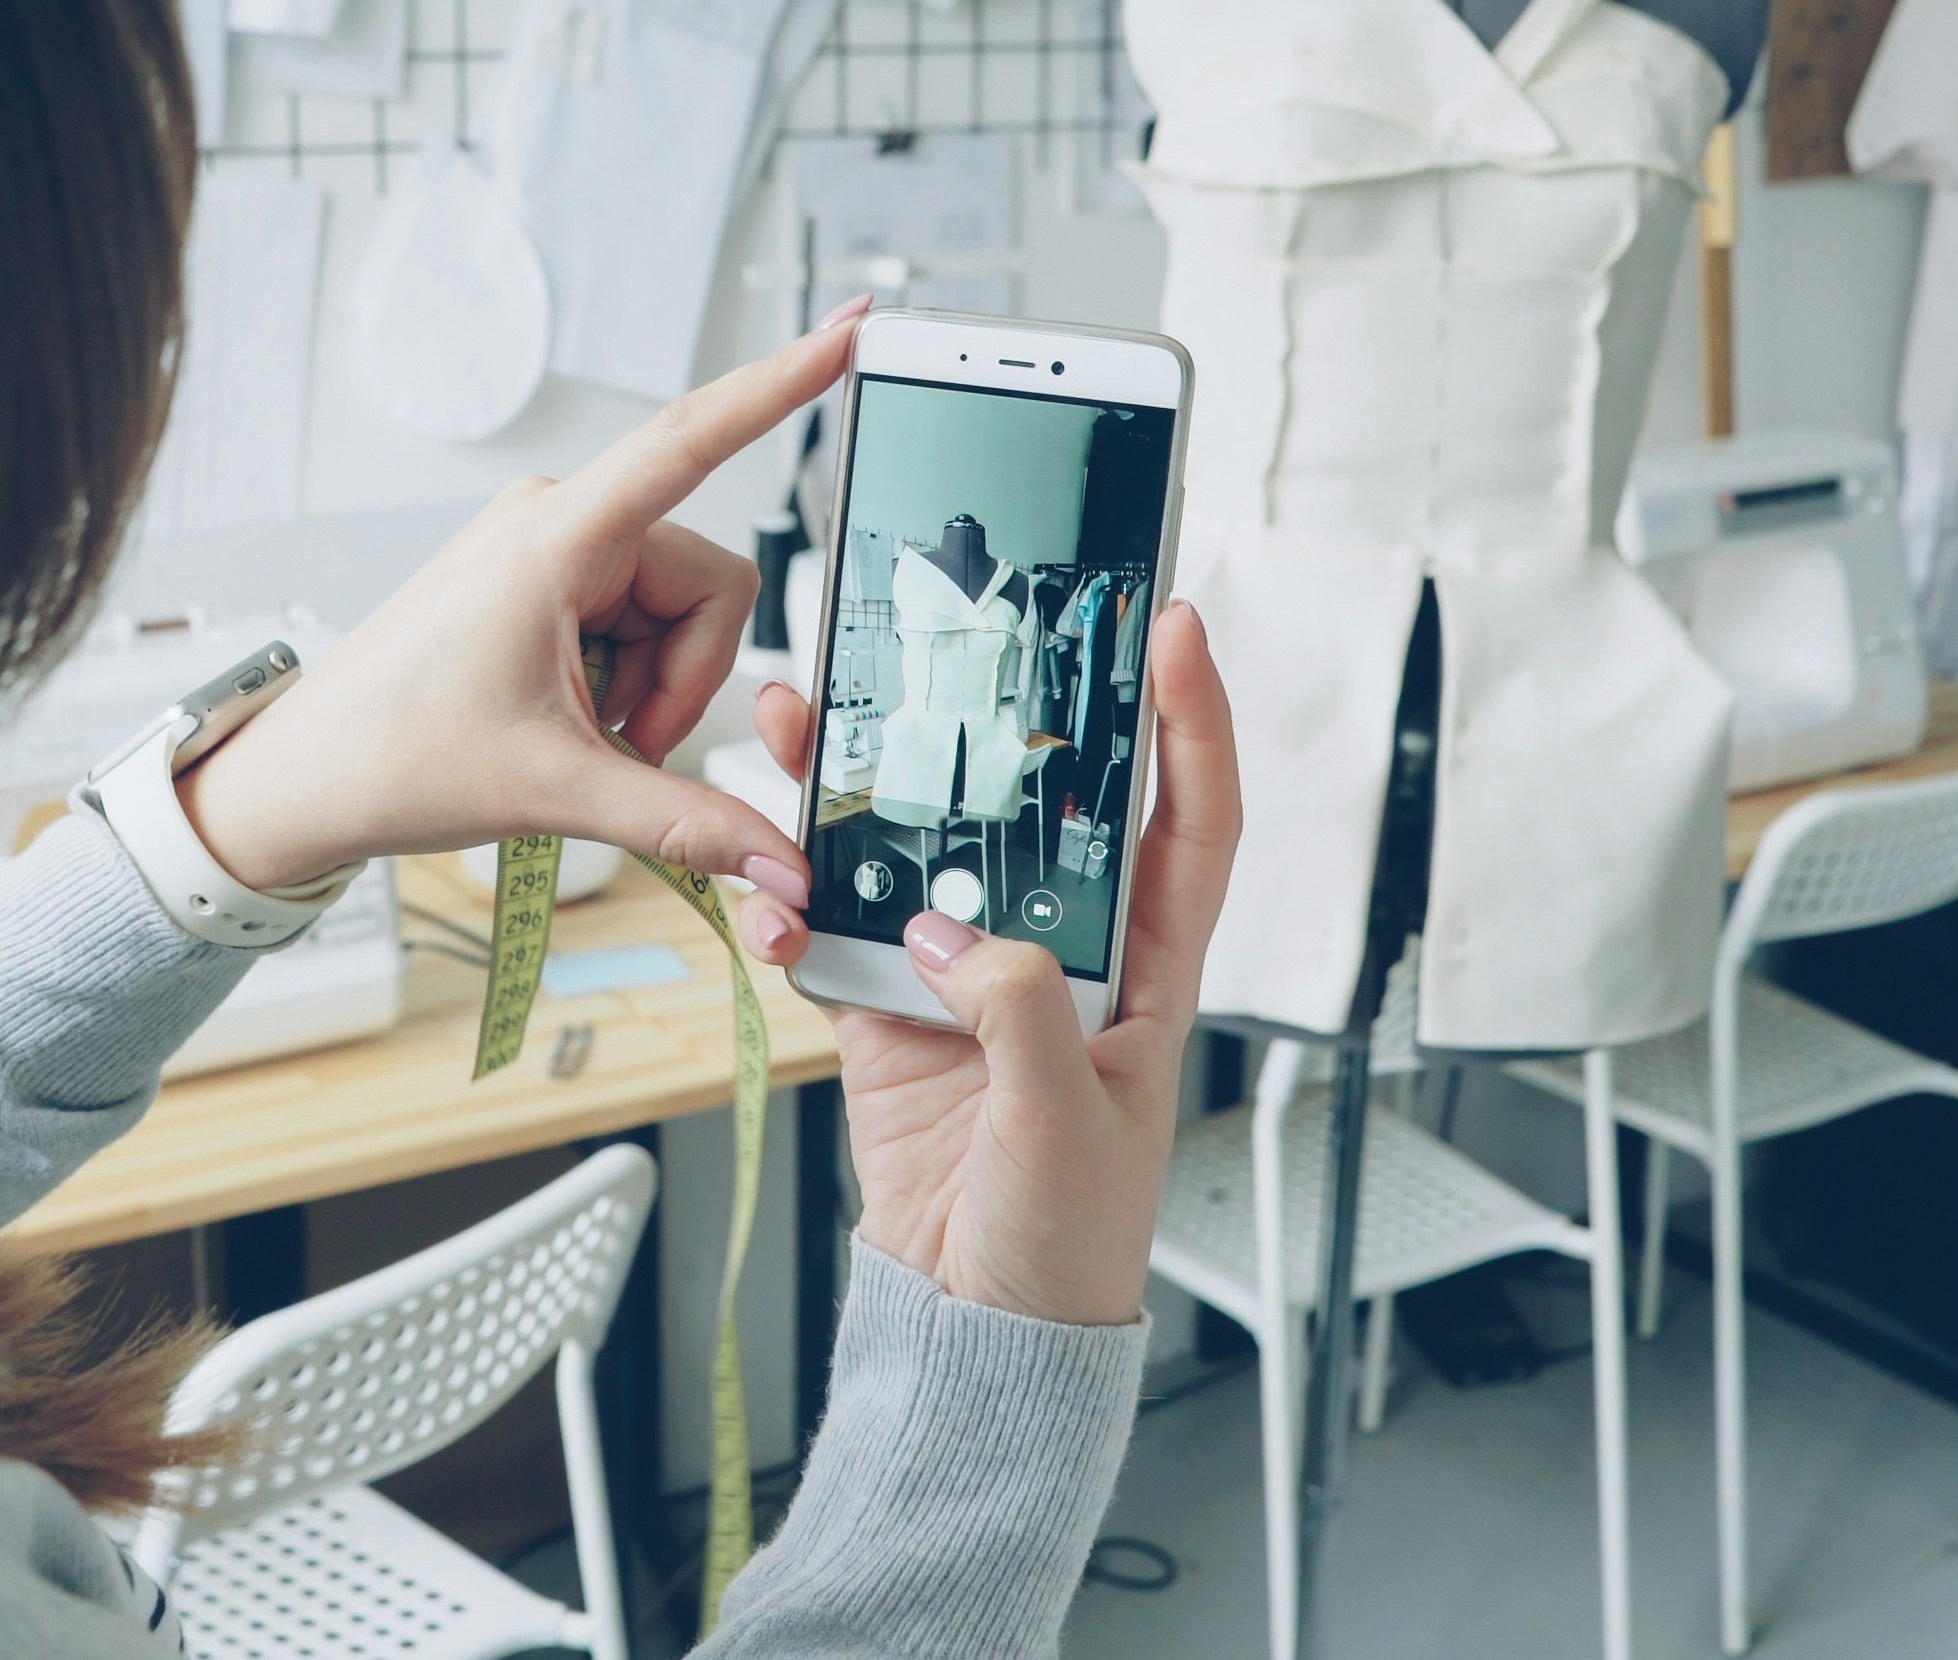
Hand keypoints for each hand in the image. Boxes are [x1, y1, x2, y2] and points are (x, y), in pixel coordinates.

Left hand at [174, 299, 873, 894]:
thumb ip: (686, 826)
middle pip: (709, 586)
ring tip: (576, 734)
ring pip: (682, 615)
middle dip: (683, 681)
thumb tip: (781, 864)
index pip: (692, 439)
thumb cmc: (397, 755)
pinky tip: (570, 719)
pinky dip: (629, 686)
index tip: (848, 331)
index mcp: (558, 535)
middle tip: (614, 743)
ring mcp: (557, 549)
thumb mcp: (557, 793)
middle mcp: (562, 520)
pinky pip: (643, 626)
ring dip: (653, 690)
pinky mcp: (551, 580)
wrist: (309, 776)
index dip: (780, 384)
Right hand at [744, 604, 1238, 1326]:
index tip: (1175, 632)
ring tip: (797, 725)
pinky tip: (767, 893)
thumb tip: (955, 936)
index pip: (1187, 824)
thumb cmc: (1066, 1242)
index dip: (1190, 725)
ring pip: (912, 850)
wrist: (974, 1324)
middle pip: (1023, 807)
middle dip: (975, 720)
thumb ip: (1018, 1016)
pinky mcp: (886, 1011)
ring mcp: (964, 977)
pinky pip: (833, 931)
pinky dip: (791, 907)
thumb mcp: (1067, 1125)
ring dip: (854, 791)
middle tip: (932, 642)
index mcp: (1144, 973)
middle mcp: (1057, 955)